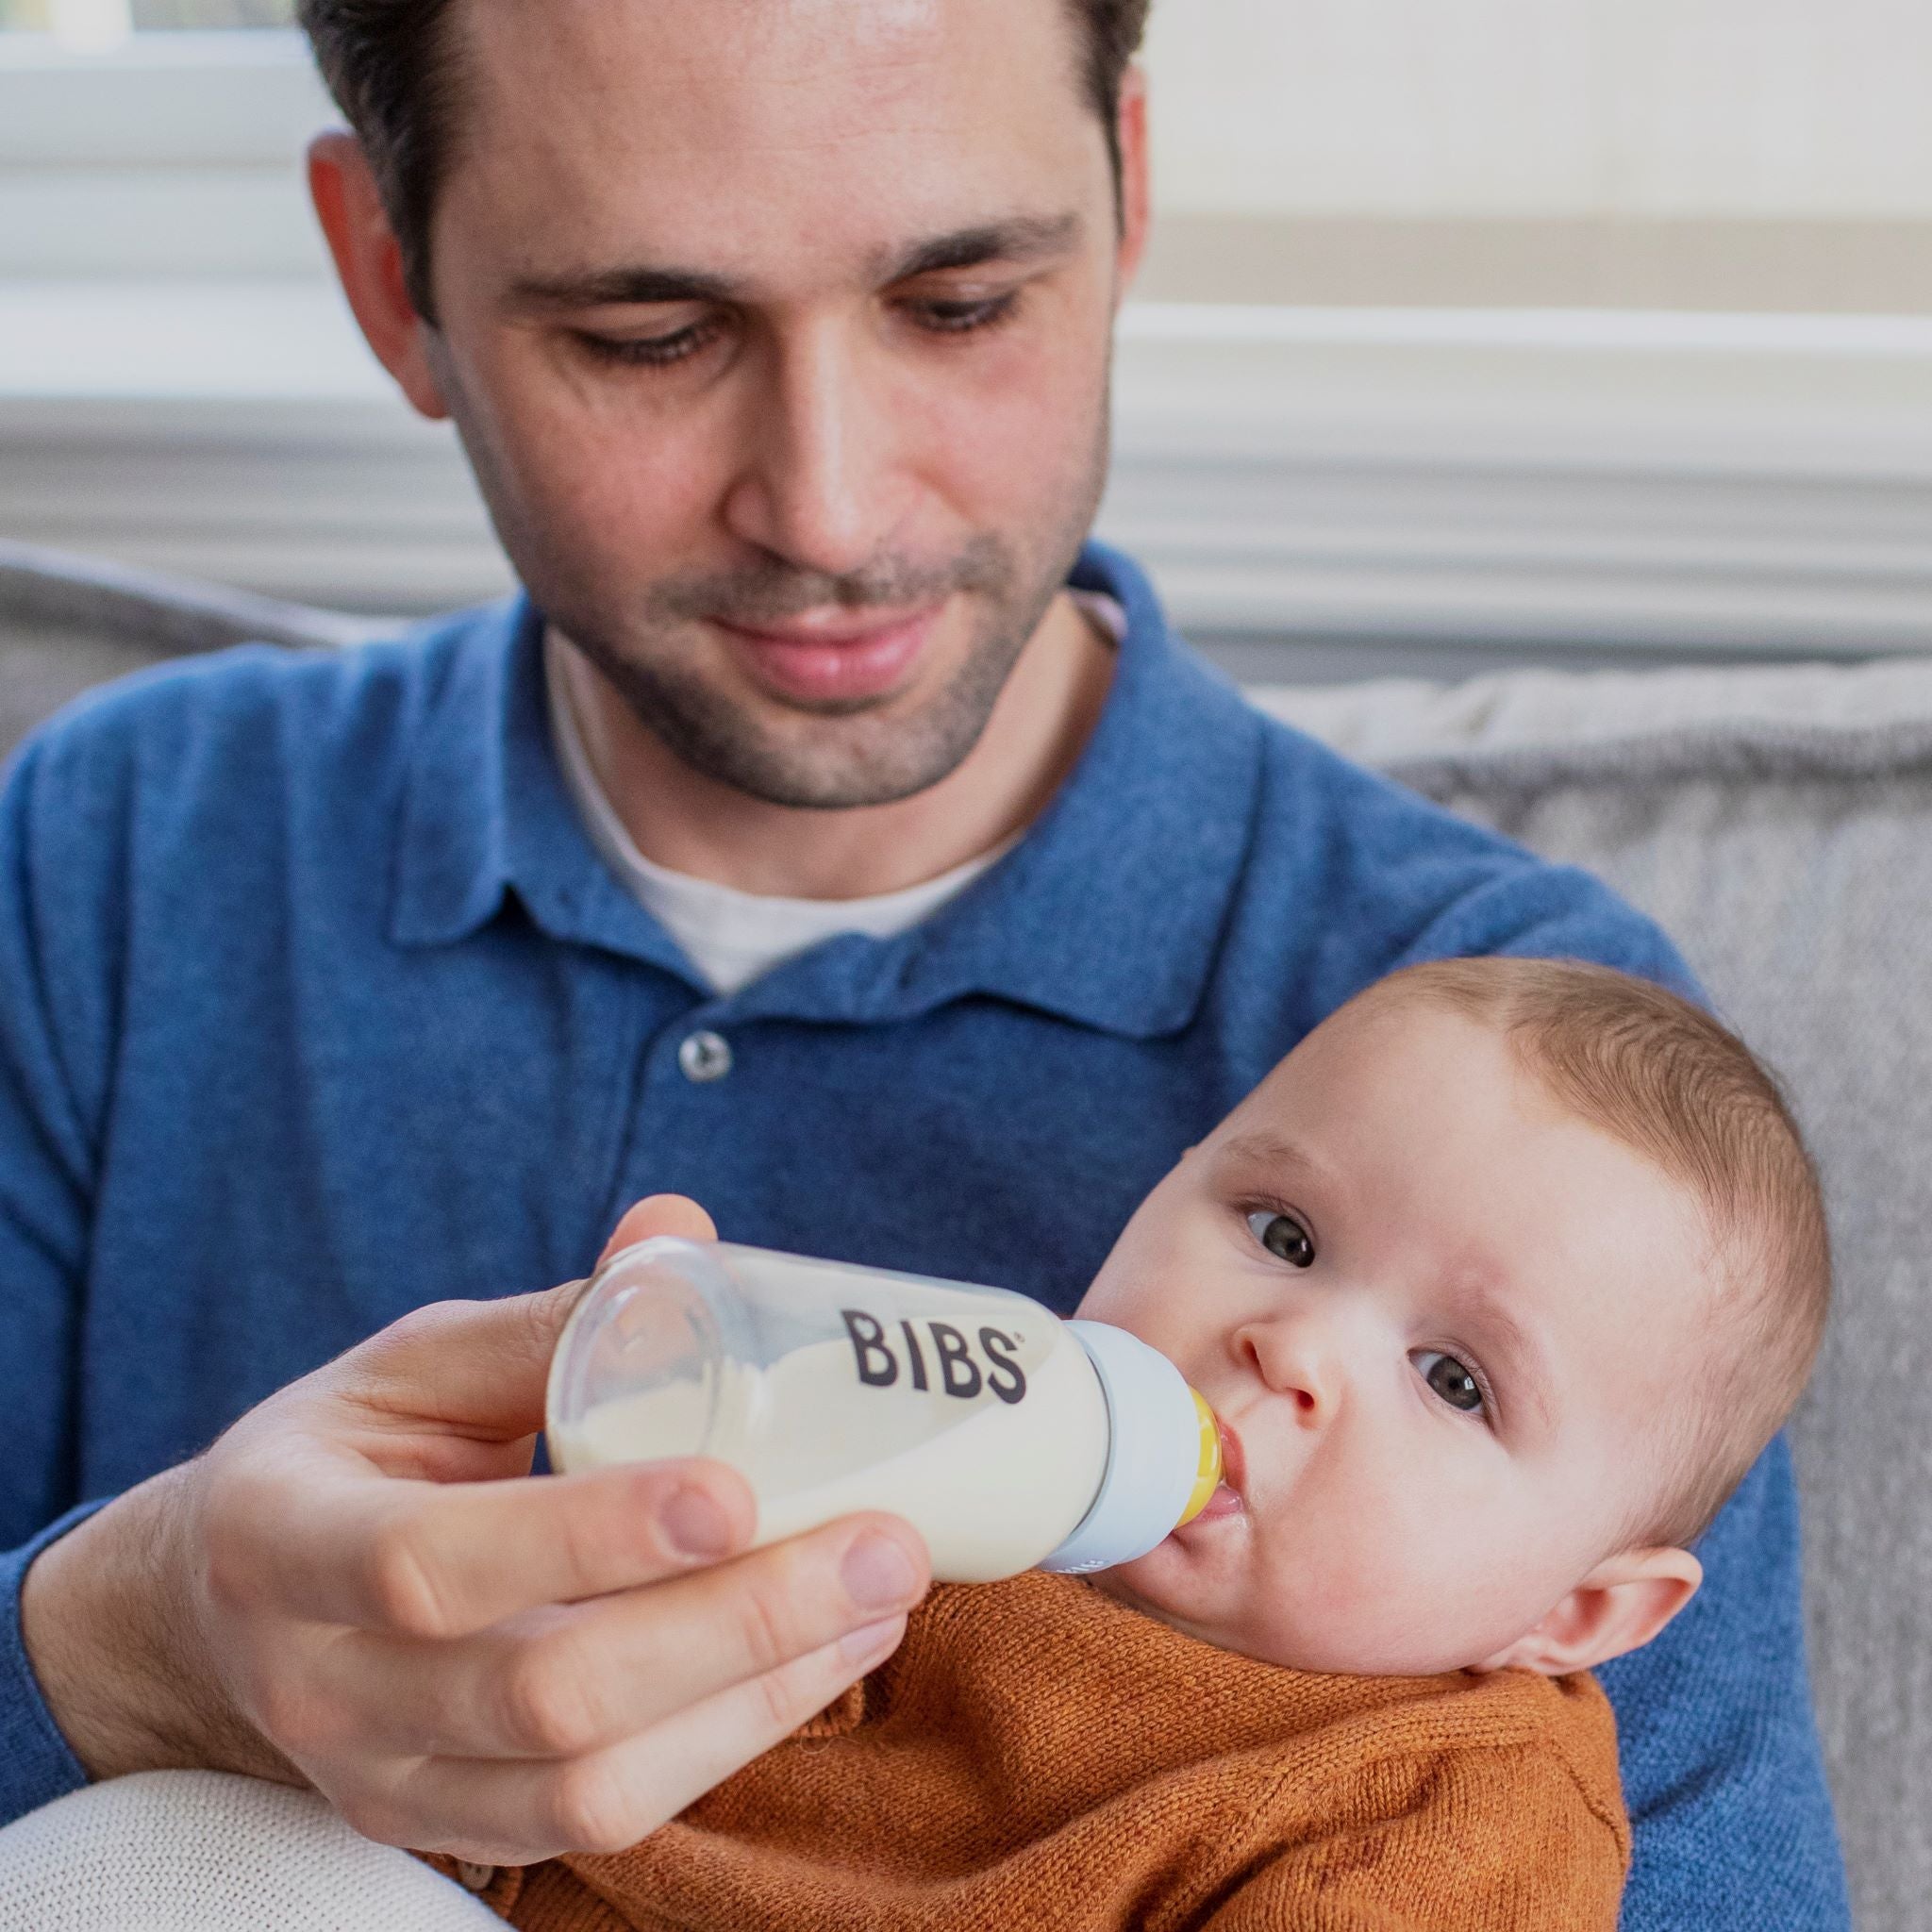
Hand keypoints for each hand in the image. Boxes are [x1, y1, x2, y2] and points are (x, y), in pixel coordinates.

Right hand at [20, 1195, 930, 1861]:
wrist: (228, 1605)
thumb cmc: (347, 1453)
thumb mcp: (412, 1366)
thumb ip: (546, 1318)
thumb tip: (681, 1229)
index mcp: (283, 1534)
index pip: (429, 1561)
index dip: (588, 1534)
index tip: (737, 1490)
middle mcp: (320, 1681)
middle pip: (542, 1695)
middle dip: (736, 1624)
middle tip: (880, 1546)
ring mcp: (382, 1776)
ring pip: (588, 1785)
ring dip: (759, 1695)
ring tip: (879, 1602)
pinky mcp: (448, 1825)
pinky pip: (603, 1818)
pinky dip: (728, 1741)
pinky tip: (820, 1660)